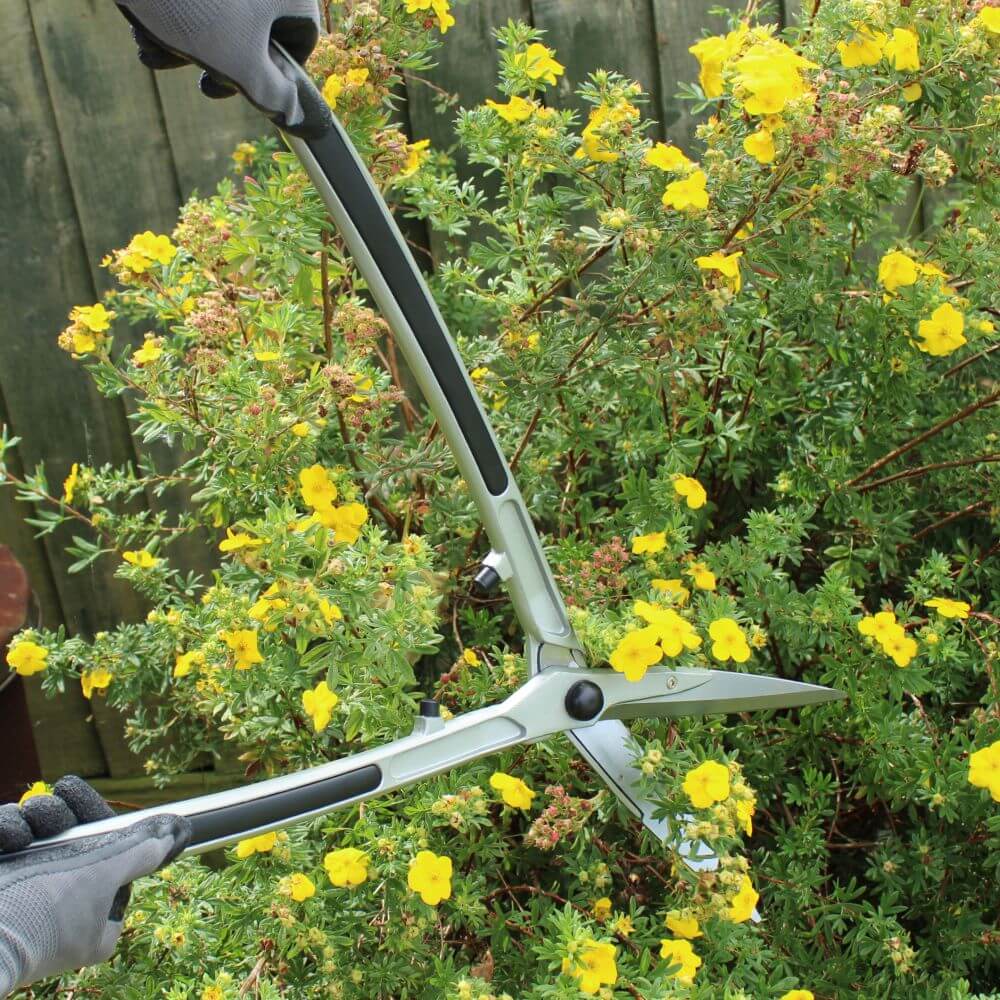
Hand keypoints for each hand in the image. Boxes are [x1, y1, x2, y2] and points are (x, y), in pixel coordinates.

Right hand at [0, 777, 189, 995]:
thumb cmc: (46, 911)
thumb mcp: (103, 877)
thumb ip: (139, 852)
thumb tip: (176, 831)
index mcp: (95, 914)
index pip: (112, 857)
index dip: (107, 827)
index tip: (98, 809)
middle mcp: (61, 901)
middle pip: (74, 836)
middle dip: (69, 813)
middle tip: (66, 794)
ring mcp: (28, 888)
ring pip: (41, 831)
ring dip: (40, 816)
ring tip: (33, 824)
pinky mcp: (1, 874)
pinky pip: (11, 836)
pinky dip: (10, 828)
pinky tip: (10, 837)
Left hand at [115, 0, 328, 136]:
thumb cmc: (197, 8)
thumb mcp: (240, 64)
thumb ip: (272, 94)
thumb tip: (294, 113)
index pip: (301, 39)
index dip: (278, 72)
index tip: (248, 87)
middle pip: (255, 29)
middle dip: (220, 60)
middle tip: (200, 78)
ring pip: (219, 13)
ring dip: (188, 44)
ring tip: (155, 51)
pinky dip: (176, 15)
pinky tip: (143, 29)